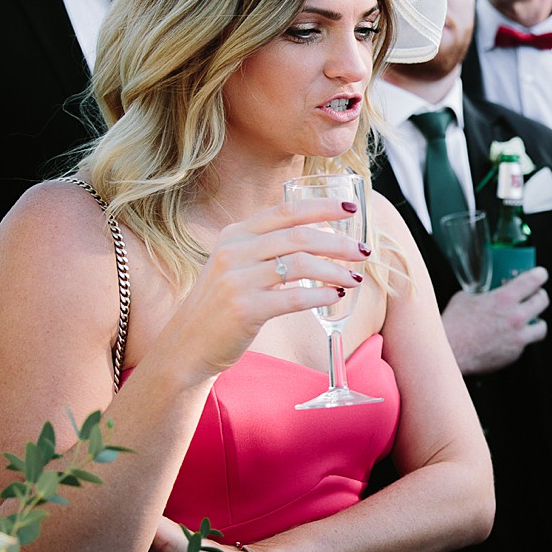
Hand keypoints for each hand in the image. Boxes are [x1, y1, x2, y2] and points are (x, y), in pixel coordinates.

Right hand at [154, 197, 370, 379]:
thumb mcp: (234, 265)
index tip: (352, 208)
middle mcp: (233, 251)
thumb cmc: (221, 305)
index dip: (322, 207)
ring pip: (299, 264)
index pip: (285, 211)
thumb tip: (318, 236)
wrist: (187, 345)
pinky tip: (335, 297)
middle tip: (364, 252)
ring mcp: (236, 280)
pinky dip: (320, 296)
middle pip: (298, 236)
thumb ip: (264, 247)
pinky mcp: (243, 310)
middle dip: (338, 243)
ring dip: (334, 270)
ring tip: (354, 279)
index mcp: (235, 234)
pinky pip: (293, 297)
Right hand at [441, 267, 549, 373]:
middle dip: (540, 295)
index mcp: (504, 299)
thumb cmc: (454, 326)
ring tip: (529, 320)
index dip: (540, 275)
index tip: (540, 274)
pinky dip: (519, 339)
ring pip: (541, 327)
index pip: (533, 280)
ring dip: (537, 321)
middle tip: (534, 295)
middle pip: (543, 301)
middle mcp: (515, 318)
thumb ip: (481, 294)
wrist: (449, 353)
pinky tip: (508, 337)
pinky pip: (524, 344)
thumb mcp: (466, 298)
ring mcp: (517, 338)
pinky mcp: (513, 355)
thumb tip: (485, 293)